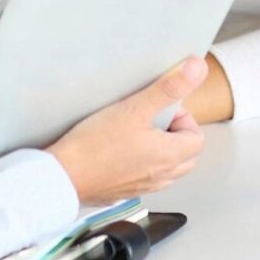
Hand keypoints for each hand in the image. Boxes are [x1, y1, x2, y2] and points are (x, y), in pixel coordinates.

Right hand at [47, 56, 208, 204]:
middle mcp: (161, 177)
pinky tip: (117, 151)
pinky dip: (140, 165)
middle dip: (174, 135)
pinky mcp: (123, 192)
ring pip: (166, 169)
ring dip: (159, 151)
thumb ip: (168, 88)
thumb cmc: (95, 145)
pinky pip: (143, 178)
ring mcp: (143, 188)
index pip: (197, 138)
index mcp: (169, 157)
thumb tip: (196, 68)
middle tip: (150, 120)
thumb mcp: (135, 108)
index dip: (183, 119)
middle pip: (185, 156)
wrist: (63, 176)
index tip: (161, 110)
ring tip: (133, 133)